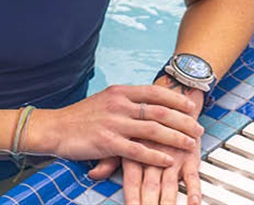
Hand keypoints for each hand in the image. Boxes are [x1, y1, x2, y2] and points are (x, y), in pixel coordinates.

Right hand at [28, 85, 201, 167]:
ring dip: (176, 138)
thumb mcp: (104, 100)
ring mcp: (114, 123)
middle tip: (198, 128)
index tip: (192, 106)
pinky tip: (168, 160)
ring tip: (191, 145)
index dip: (177, 99)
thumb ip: (125, 101)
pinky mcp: (108, 143)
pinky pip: (138, 150)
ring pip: (154, 130)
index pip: (155, 92)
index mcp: (119, 92)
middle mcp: (119, 105)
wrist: (55, 128)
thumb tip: (147, 102)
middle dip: (183, 121)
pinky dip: (156, 155)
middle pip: (160, 111)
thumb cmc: (80, 117)